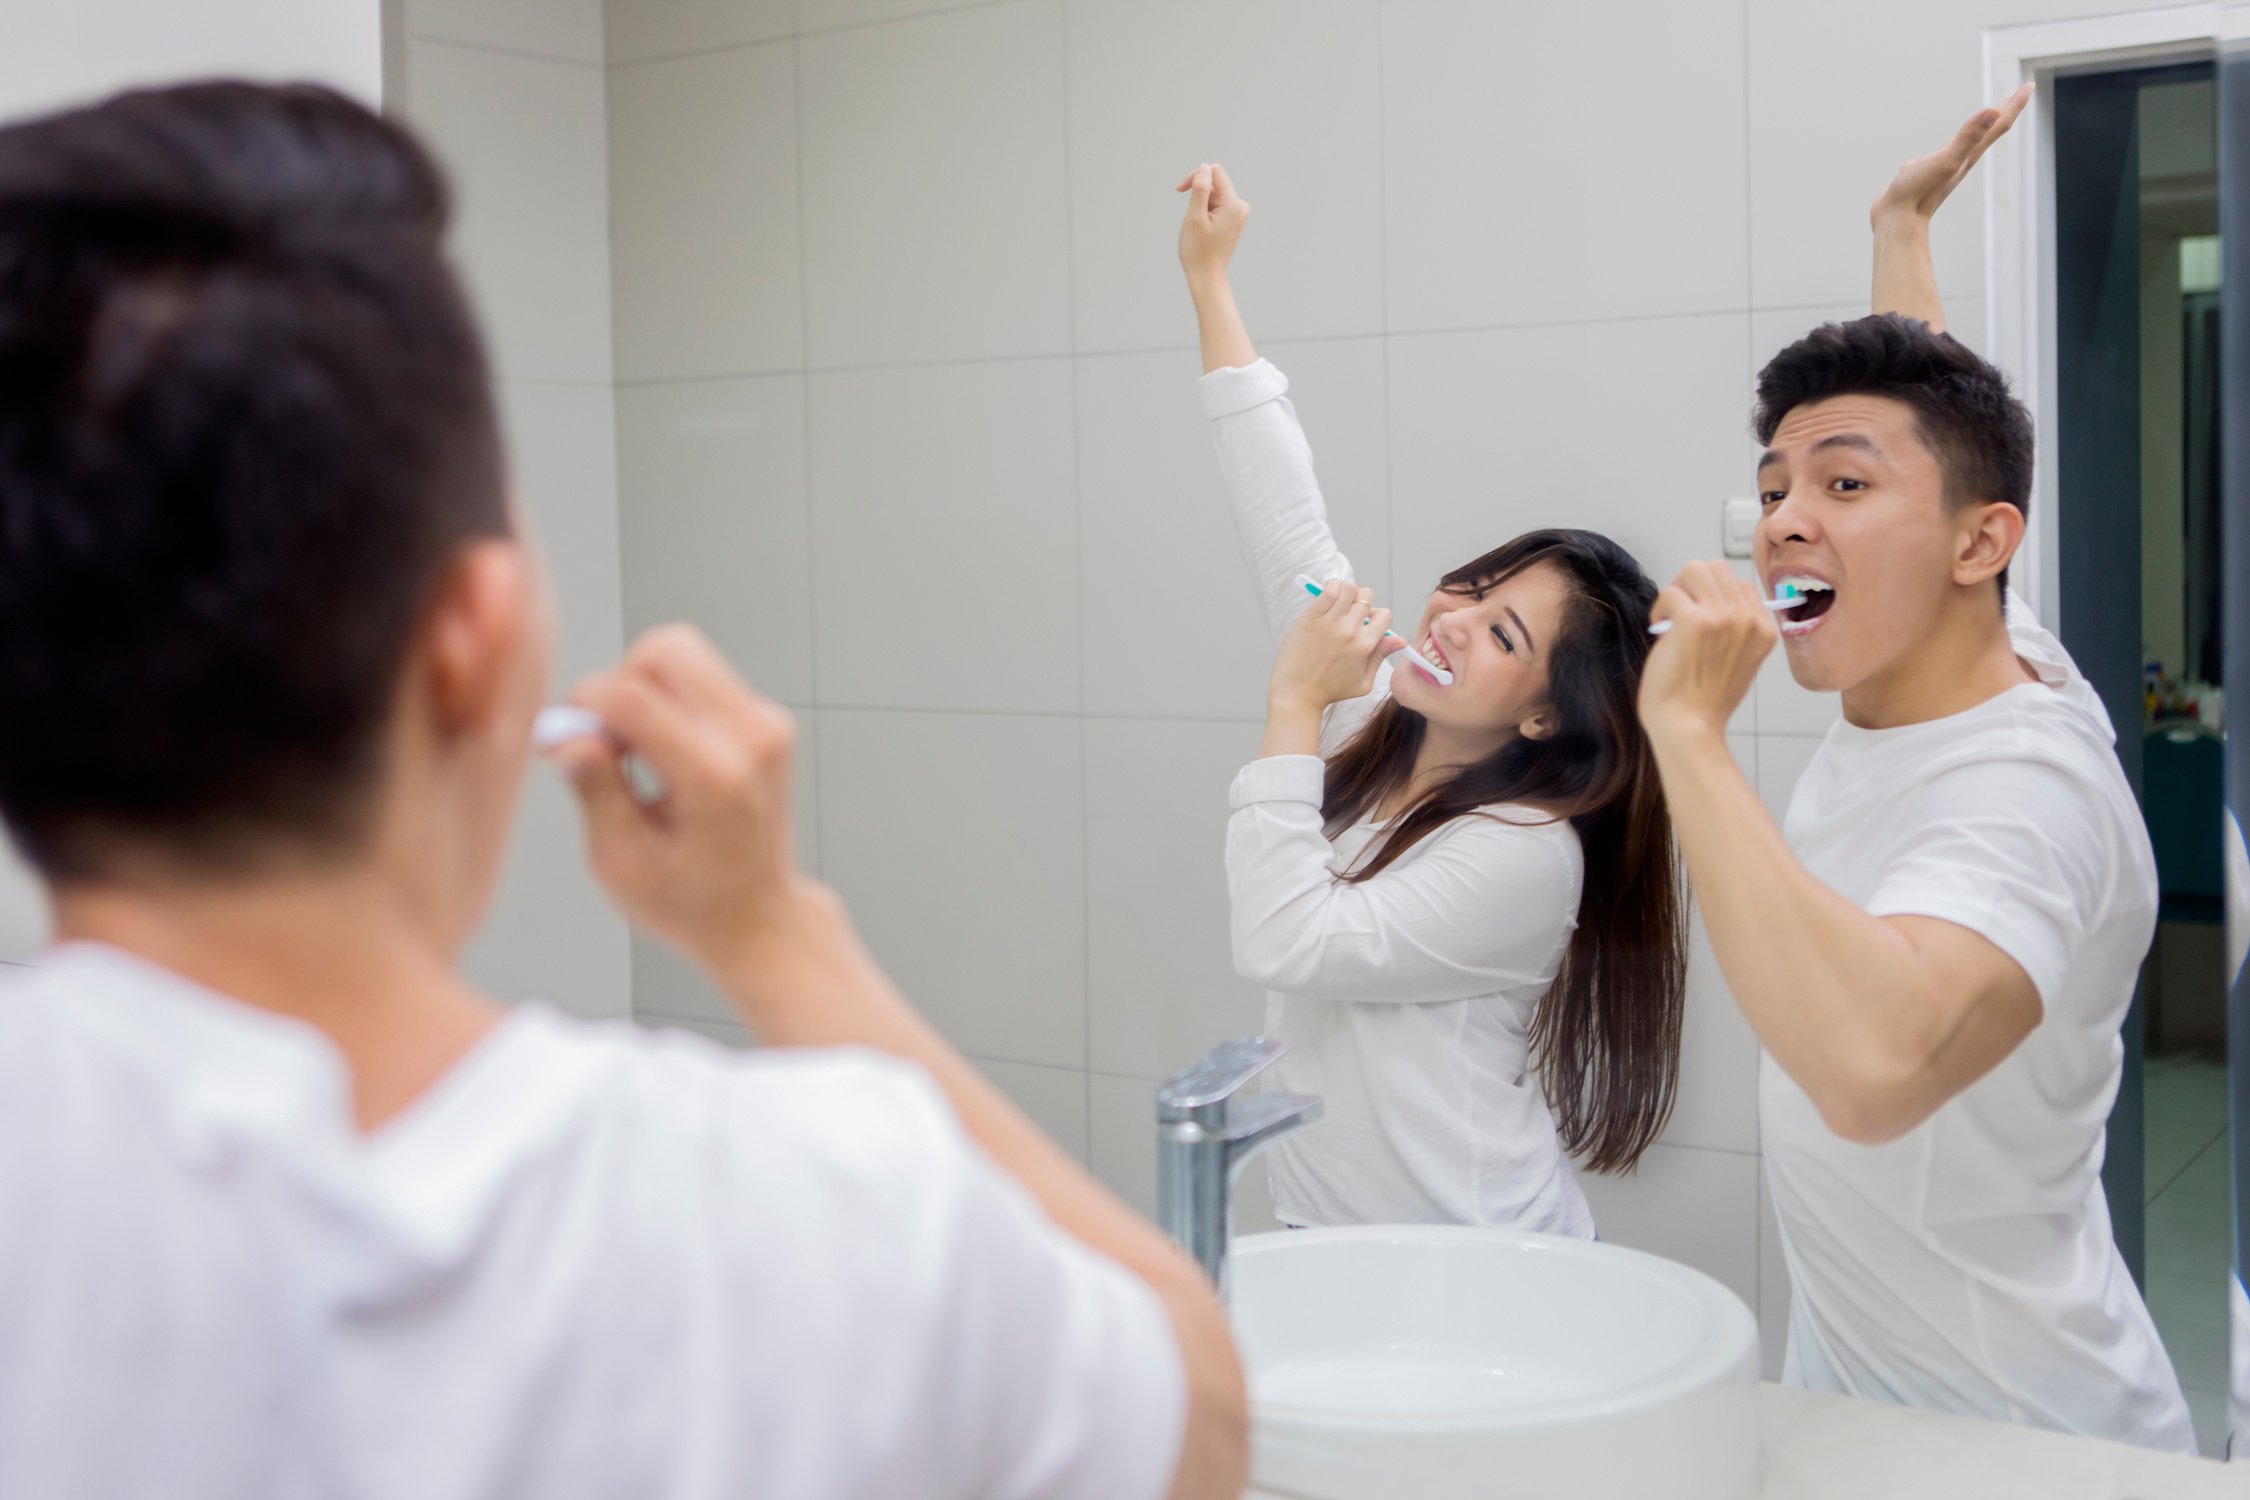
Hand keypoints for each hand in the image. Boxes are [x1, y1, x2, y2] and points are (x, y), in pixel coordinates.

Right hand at [551, 624, 818, 967]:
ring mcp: (767, 724)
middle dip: (617, 684)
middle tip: (604, 743)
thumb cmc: (689, 902)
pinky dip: (668, 701)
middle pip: (664, 651)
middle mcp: (750, 739)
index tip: (561, 743)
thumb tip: (566, 733)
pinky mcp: (766, 720)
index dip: (580, 706)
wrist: (758, 916)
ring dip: (643, 689)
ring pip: (683, 654)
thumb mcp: (623, 862)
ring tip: (632, 753)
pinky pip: (701, 678)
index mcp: (714, 777)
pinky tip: (659, 755)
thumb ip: (596, 789)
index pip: (631, 695)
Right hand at [1177, 162, 1249, 293]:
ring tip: (1198, 225)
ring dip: (1201, 204)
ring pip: (1214, 194)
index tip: (1181, 190)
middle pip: (1215, 182)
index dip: (1195, 175)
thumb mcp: (1194, 217)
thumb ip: (1200, 189)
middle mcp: (1240, 206)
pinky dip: (1206, 211)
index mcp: (1233, 203)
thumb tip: (1204, 167)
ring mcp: (1239, 213)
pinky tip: (1203, 228)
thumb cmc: (1198, 250)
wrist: (1206, 275)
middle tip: (1191, 216)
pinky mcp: (1234, 219)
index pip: (1215, 171)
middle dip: (1198, 193)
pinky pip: (1217, 204)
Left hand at [1269, 578, 1401, 712]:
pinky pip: (1328, 589)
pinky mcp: (1311, 617)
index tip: (1366, 623)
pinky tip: (1329, 597)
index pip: (1384, 615)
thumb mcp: (1363, 682)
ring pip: (1349, 587)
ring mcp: (1329, 622)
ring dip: (1347, 592)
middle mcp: (1349, 631)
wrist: (1297, 693)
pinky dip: (1332, 586)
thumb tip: (1400, 639)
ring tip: (1339, 603)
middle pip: (1366, 597)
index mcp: (1365, 646)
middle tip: (1349, 614)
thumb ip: (1381, 657)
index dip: (1377, 616)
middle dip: (1361, 603)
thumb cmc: (1330, 691)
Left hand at [1638, 563, 1775, 744]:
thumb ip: (1735, 630)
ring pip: (1695, 569)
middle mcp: (1748, 620)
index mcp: (1763, 630)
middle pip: (1718, 569)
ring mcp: (1723, 617)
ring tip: (1669, 619)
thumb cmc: (1704, 701)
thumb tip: (1710, 601)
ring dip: (1677, 590)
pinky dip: (1659, 609)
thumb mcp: (1739, 662)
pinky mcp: (1693, 620)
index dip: (1712, 598)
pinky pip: (1670, 592)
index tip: (1698, 622)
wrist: (1688, 727)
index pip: (1741, 586)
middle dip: (1692, 586)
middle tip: (1678, 614)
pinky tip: (1659, 631)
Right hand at [1871, 83, 2030, 231]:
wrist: (1896, 222)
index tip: (2029, 85)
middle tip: (2017, 94)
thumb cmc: (1918, 192)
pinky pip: (1945, 155)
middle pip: (1989, 132)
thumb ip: (1969, 136)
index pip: (1999, 123)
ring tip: (1986, 118)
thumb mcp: (1945, 159)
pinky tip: (1948, 148)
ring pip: (1969, 143)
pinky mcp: (1926, 174)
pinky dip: (1952, 145)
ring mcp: (1944, 168)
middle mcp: (1961, 160)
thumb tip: (1994, 110)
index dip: (2015, 104)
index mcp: (1969, 154)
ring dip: (1980, 128)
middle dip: (2004, 112)